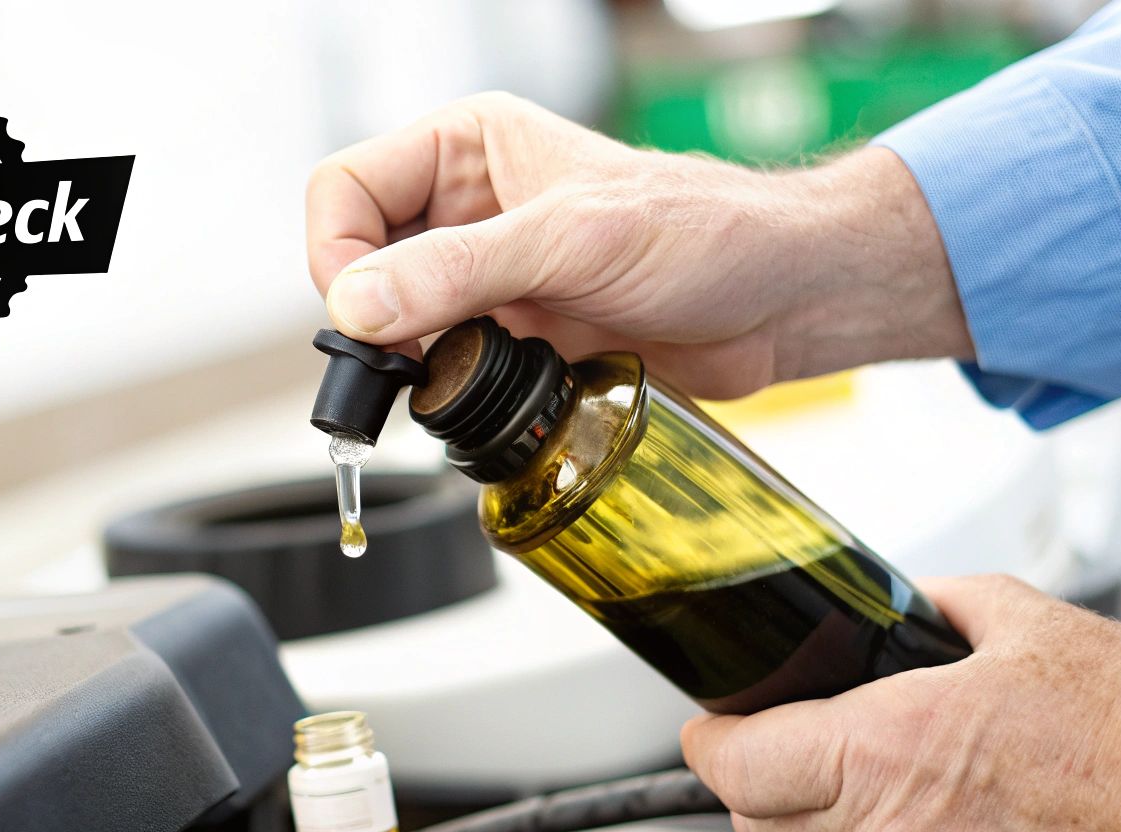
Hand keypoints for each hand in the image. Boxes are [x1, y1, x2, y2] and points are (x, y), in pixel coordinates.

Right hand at [305, 91, 973, 398]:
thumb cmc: (706, 233)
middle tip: (414, 356)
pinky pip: (442, 371)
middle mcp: (467, 209)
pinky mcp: (511, 339)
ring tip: (464, 373)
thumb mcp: (573, 240)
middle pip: (355, 262)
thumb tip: (358, 305)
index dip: (338, 252)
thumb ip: (458, 270)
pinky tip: (490, 394)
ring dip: (412, 360)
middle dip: (372, 315)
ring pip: (392, 324)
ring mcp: (487, 278)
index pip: (344, 188)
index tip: (367, 313)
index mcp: (467, 148)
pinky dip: (449, 394)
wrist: (782, 301)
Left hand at [681, 574, 1120, 831]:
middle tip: (775, 750)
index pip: (736, 765)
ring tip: (852, 794)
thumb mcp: (1037, 625)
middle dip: (753, 785)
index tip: (711, 723)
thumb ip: (950, 606)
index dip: (708, 741)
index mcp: (888, 749)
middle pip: (760, 827)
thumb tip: (914, 602)